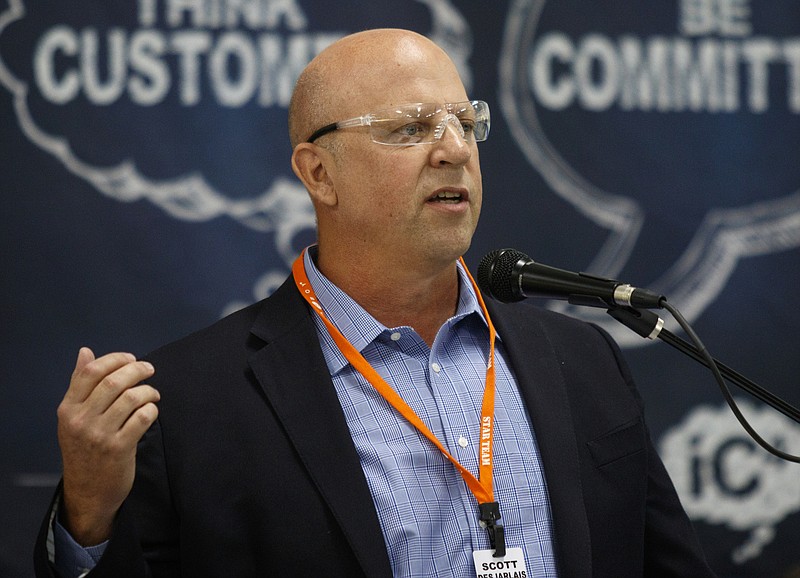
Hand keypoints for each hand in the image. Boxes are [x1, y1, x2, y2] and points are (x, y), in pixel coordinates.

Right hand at [57, 348, 159, 545]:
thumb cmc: (84, 450)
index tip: (131, 358)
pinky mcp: (119, 448)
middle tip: (149, 369)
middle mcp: (81, 420)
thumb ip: (80, 384)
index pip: (91, 372)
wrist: (87, 493)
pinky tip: (151, 412)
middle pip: (114, 382)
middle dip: (137, 370)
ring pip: (132, 397)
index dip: (115, 359)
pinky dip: (152, 410)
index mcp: (68, 408)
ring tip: (152, 394)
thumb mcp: (74, 417)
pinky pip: (143, 418)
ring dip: (148, 391)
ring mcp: (100, 435)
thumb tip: (85, 351)